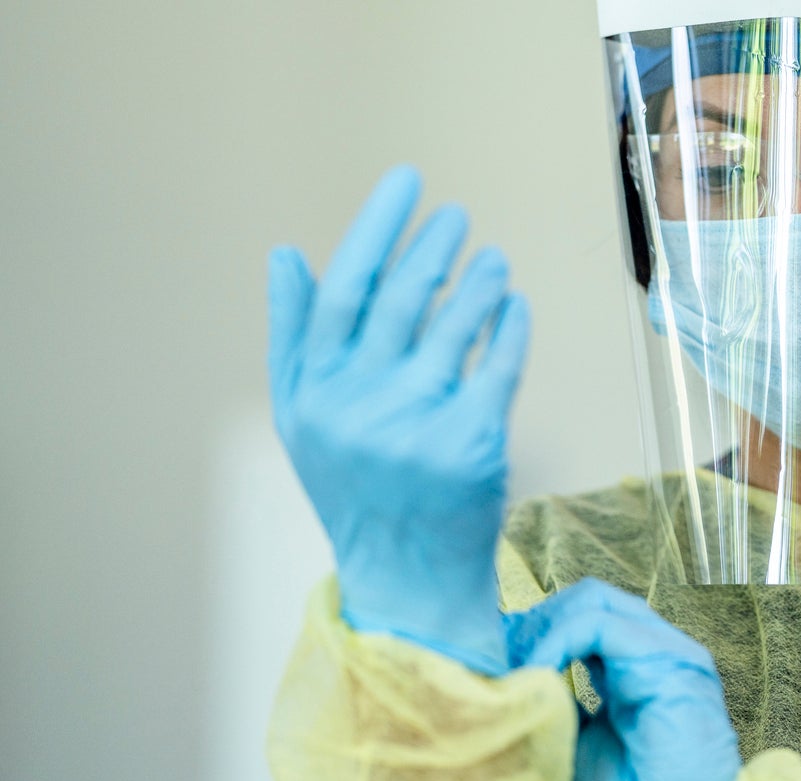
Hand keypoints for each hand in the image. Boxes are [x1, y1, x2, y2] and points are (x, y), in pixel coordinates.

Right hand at [267, 166, 529, 672]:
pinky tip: (515, 304)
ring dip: (479, 281)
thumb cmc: (355, 486)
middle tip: (456, 216)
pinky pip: (499, 365)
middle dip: (433, 246)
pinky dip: (510, 327)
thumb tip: (284, 252)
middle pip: (402, 300)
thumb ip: (294, 336)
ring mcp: (419, 428)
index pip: (345, 290)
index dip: (377, 228)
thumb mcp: (304, 419)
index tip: (406, 182)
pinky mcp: (475, 447)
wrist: (406, 578)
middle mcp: (359, 408)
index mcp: (314, 394)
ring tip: (493, 259)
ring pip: (456, 327)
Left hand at [510, 580, 741, 780]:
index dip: (539, 627)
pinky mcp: (670, 661)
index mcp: (639, 667)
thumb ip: (557, 699)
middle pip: (589, 599)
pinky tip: (539, 669)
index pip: (586, 616)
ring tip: (517, 663)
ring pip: (594, 602)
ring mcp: (669, 651)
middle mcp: (658, 650)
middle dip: (538, 620)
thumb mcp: (577, 739)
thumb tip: (514, 669)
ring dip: (545, 627)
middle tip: (502, 653)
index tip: (497, 654)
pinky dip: (559, 639)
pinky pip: (600, 626)